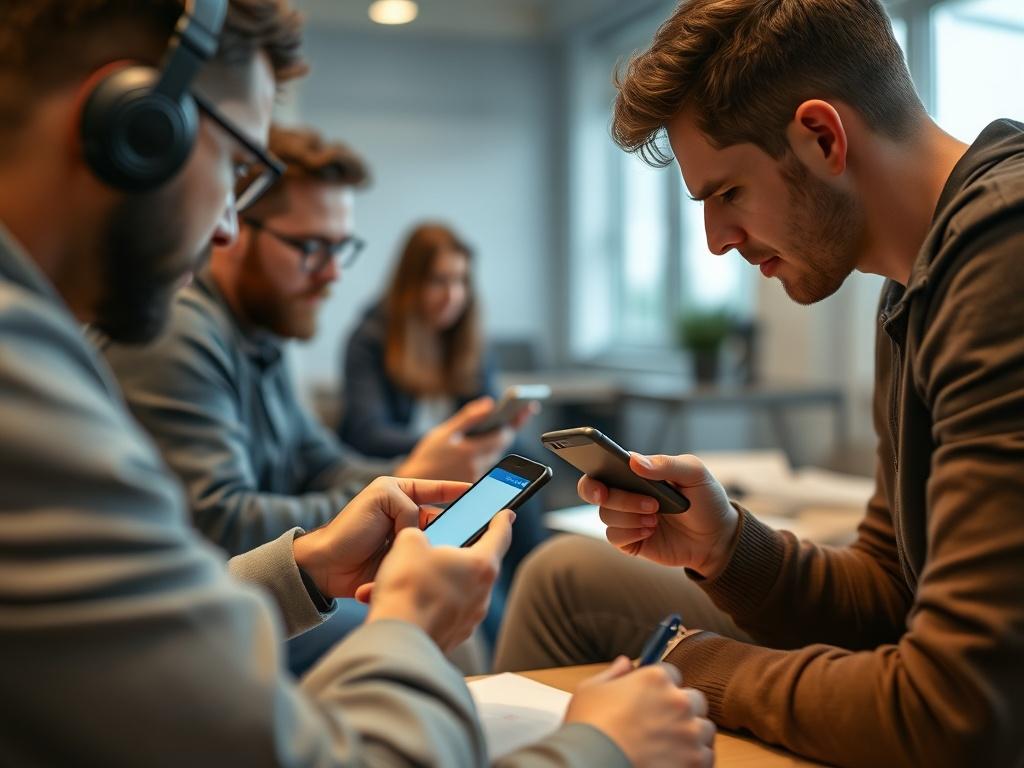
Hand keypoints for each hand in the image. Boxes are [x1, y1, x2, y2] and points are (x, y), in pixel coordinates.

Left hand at [292, 476, 469, 598]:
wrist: (325, 567)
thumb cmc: (348, 528)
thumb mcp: (380, 500)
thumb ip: (408, 508)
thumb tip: (422, 533)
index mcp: (400, 495)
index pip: (436, 490)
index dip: (457, 491)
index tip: (478, 491)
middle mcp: (406, 518)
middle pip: (440, 520)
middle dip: (453, 527)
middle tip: (471, 532)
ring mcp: (406, 542)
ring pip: (433, 544)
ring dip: (436, 550)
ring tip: (444, 555)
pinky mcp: (404, 565)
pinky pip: (420, 564)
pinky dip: (421, 567)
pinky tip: (423, 571)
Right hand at [358, 510, 514, 650]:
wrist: (397, 636)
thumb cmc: (408, 586)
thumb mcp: (409, 542)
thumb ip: (419, 534)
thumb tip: (417, 543)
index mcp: (481, 565)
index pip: (500, 536)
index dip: (502, 521)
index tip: (507, 515)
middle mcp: (483, 593)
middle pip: (477, 566)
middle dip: (460, 556)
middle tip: (443, 547)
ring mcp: (470, 619)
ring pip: (459, 592)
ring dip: (441, 583)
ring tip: (413, 579)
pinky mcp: (454, 637)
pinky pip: (445, 614)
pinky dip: (431, 606)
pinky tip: (409, 603)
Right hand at [396, 397, 513, 481]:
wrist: (416, 483)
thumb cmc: (428, 456)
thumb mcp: (444, 432)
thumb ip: (469, 417)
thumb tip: (489, 404)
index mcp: (471, 452)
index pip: (503, 436)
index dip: (515, 421)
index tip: (527, 408)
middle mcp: (478, 466)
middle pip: (503, 445)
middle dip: (508, 429)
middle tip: (517, 413)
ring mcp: (478, 475)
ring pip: (496, 454)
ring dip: (499, 440)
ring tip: (502, 424)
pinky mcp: (476, 481)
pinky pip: (489, 462)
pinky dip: (490, 451)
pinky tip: (486, 442)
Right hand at [565, 656, 714, 767]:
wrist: (592, 762)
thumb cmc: (588, 727)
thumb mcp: (591, 689)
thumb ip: (613, 673)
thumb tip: (625, 663)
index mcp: (655, 678)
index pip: (672, 673)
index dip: (661, 686)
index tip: (653, 698)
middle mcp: (678, 701)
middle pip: (694, 699)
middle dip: (682, 708)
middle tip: (663, 723)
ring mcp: (689, 732)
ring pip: (704, 728)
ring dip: (692, 734)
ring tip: (671, 745)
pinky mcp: (695, 760)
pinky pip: (707, 756)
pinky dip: (695, 759)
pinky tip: (677, 760)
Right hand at [579, 453, 738, 578]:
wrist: (718, 537)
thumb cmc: (706, 500)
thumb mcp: (695, 474)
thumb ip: (665, 464)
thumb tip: (634, 461)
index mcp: (635, 472)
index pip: (599, 468)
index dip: (592, 476)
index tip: (601, 487)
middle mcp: (625, 493)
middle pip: (595, 492)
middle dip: (615, 499)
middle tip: (648, 504)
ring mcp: (626, 517)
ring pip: (606, 515)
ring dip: (631, 516)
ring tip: (657, 517)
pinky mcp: (630, 540)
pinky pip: (614, 537)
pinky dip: (631, 533)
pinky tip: (652, 530)